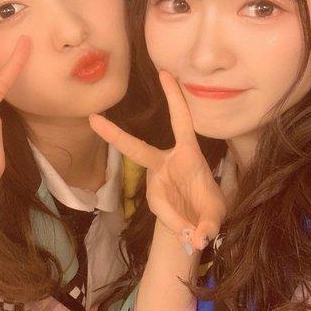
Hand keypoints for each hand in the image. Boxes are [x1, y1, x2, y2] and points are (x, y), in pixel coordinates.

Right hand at [90, 71, 226, 250]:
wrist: (199, 224)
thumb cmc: (210, 208)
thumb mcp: (217, 215)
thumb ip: (209, 225)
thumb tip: (199, 237)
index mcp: (188, 153)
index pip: (181, 120)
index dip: (174, 98)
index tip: (165, 74)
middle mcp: (166, 162)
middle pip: (137, 148)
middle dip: (115, 135)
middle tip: (94, 120)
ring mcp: (156, 180)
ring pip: (156, 198)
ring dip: (174, 214)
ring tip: (196, 231)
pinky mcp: (153, 197)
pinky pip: (162, 212)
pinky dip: (178, 227)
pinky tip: (192, 233)